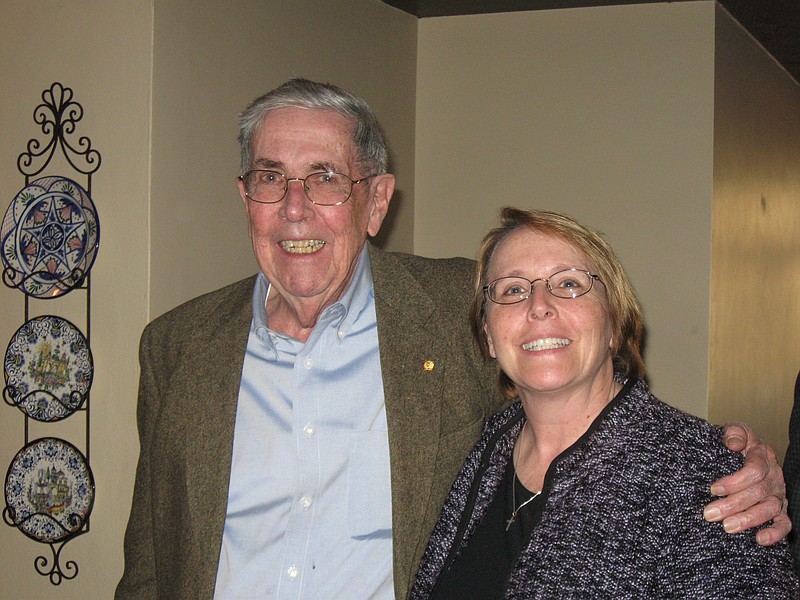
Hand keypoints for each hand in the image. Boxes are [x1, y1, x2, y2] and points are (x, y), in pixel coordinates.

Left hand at [702, 421, 789, 545]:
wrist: (746, 451)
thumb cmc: (737, 442)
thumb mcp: (735, 431)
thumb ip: (734, 433)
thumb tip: (733, 444)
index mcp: (763, 456)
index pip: (754, 470)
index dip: (734, 481)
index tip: (713, 489)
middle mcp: (774, 476)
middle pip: (758, 492)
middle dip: (733, 504)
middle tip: (710, 514)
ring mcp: (778, 494)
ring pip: (769, 509)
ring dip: (748, 519)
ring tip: (727, 527)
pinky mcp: (780, 509)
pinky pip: (784, 523)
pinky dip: (775, 533)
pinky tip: (759, 539)